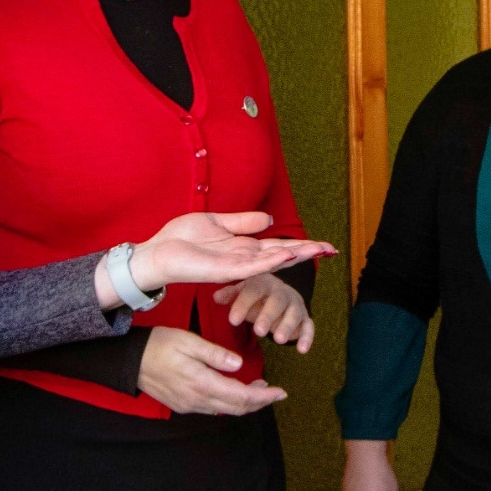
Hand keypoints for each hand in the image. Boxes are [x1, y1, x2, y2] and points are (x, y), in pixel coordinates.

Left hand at [99, 212, 335, 306]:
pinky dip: (270, 260)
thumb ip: (243, 222)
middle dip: (306, 252)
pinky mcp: (224, 271)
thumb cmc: (181, 240)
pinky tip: (286, 254)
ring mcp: (236, 266)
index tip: (324, 244)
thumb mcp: (216, 222)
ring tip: (316, 250)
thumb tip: (268, 219)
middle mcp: (244, 259)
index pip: (278, 246)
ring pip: (272, 261)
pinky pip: (252, 266)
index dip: (301, 245)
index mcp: (243, 248)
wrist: (158, 253)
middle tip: (332, 249)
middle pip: (282, 255)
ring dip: (294, 255)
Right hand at [138, 327, 285, 414]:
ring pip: (225, 410)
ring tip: (259, 390)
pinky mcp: (182, 405)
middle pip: (236, 408)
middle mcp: (196, 400)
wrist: (128, 360)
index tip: (281, 392)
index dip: (263, 397)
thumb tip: (239, 364)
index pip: (240, 396)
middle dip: (259, 402)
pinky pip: (212, 408)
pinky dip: (228, 403)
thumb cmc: (158, 345)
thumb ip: (215, 354)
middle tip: (275, 393)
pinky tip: (233, 390)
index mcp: (201, 383)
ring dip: (244, 403)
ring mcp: (188, 405)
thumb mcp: (188, 341)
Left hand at [213, 274, 315, 352]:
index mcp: (263, 282)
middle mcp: (282, 291)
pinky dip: (306, 337)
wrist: (276, 293)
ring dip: (287, 326)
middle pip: (277, 301)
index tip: (232, 320)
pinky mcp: (305, 317)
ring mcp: (295, 304)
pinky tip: (301, 350)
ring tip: (278, 340)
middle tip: (258, 331)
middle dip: (268, 316)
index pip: (253, 290)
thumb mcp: (240, 293)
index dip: (243, 304)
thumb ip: (229, 295)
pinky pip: (309, 326)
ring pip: (294, 313)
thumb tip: (217, 297)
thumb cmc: (254, 296)